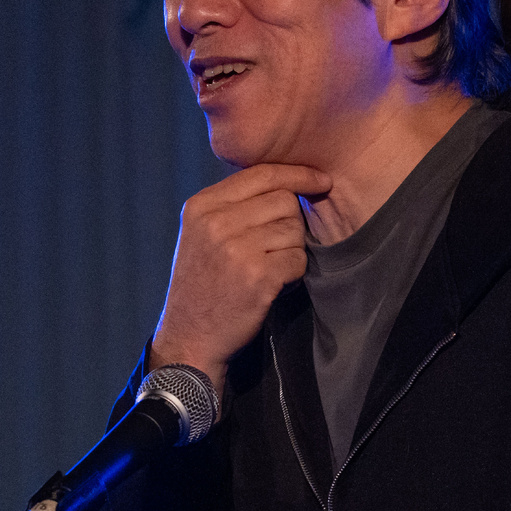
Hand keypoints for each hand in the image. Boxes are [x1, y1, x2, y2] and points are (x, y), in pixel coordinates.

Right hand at [151, 163, 330, 398]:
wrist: (189, 337)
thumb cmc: (202, 284)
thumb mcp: (201, 233)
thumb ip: (233, 205)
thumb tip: (287, 181)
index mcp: (202, 206)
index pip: (262, 173)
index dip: (297, 174)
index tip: (320, 179)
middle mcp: (217, 222)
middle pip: (284, 201)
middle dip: (291, 222)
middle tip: (274, 247)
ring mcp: (237, 249)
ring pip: (294, 230)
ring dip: (291, 250)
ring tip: (268, 267)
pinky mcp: (258, 276)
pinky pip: (298, 259)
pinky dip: (293, 273)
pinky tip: (272, 283)